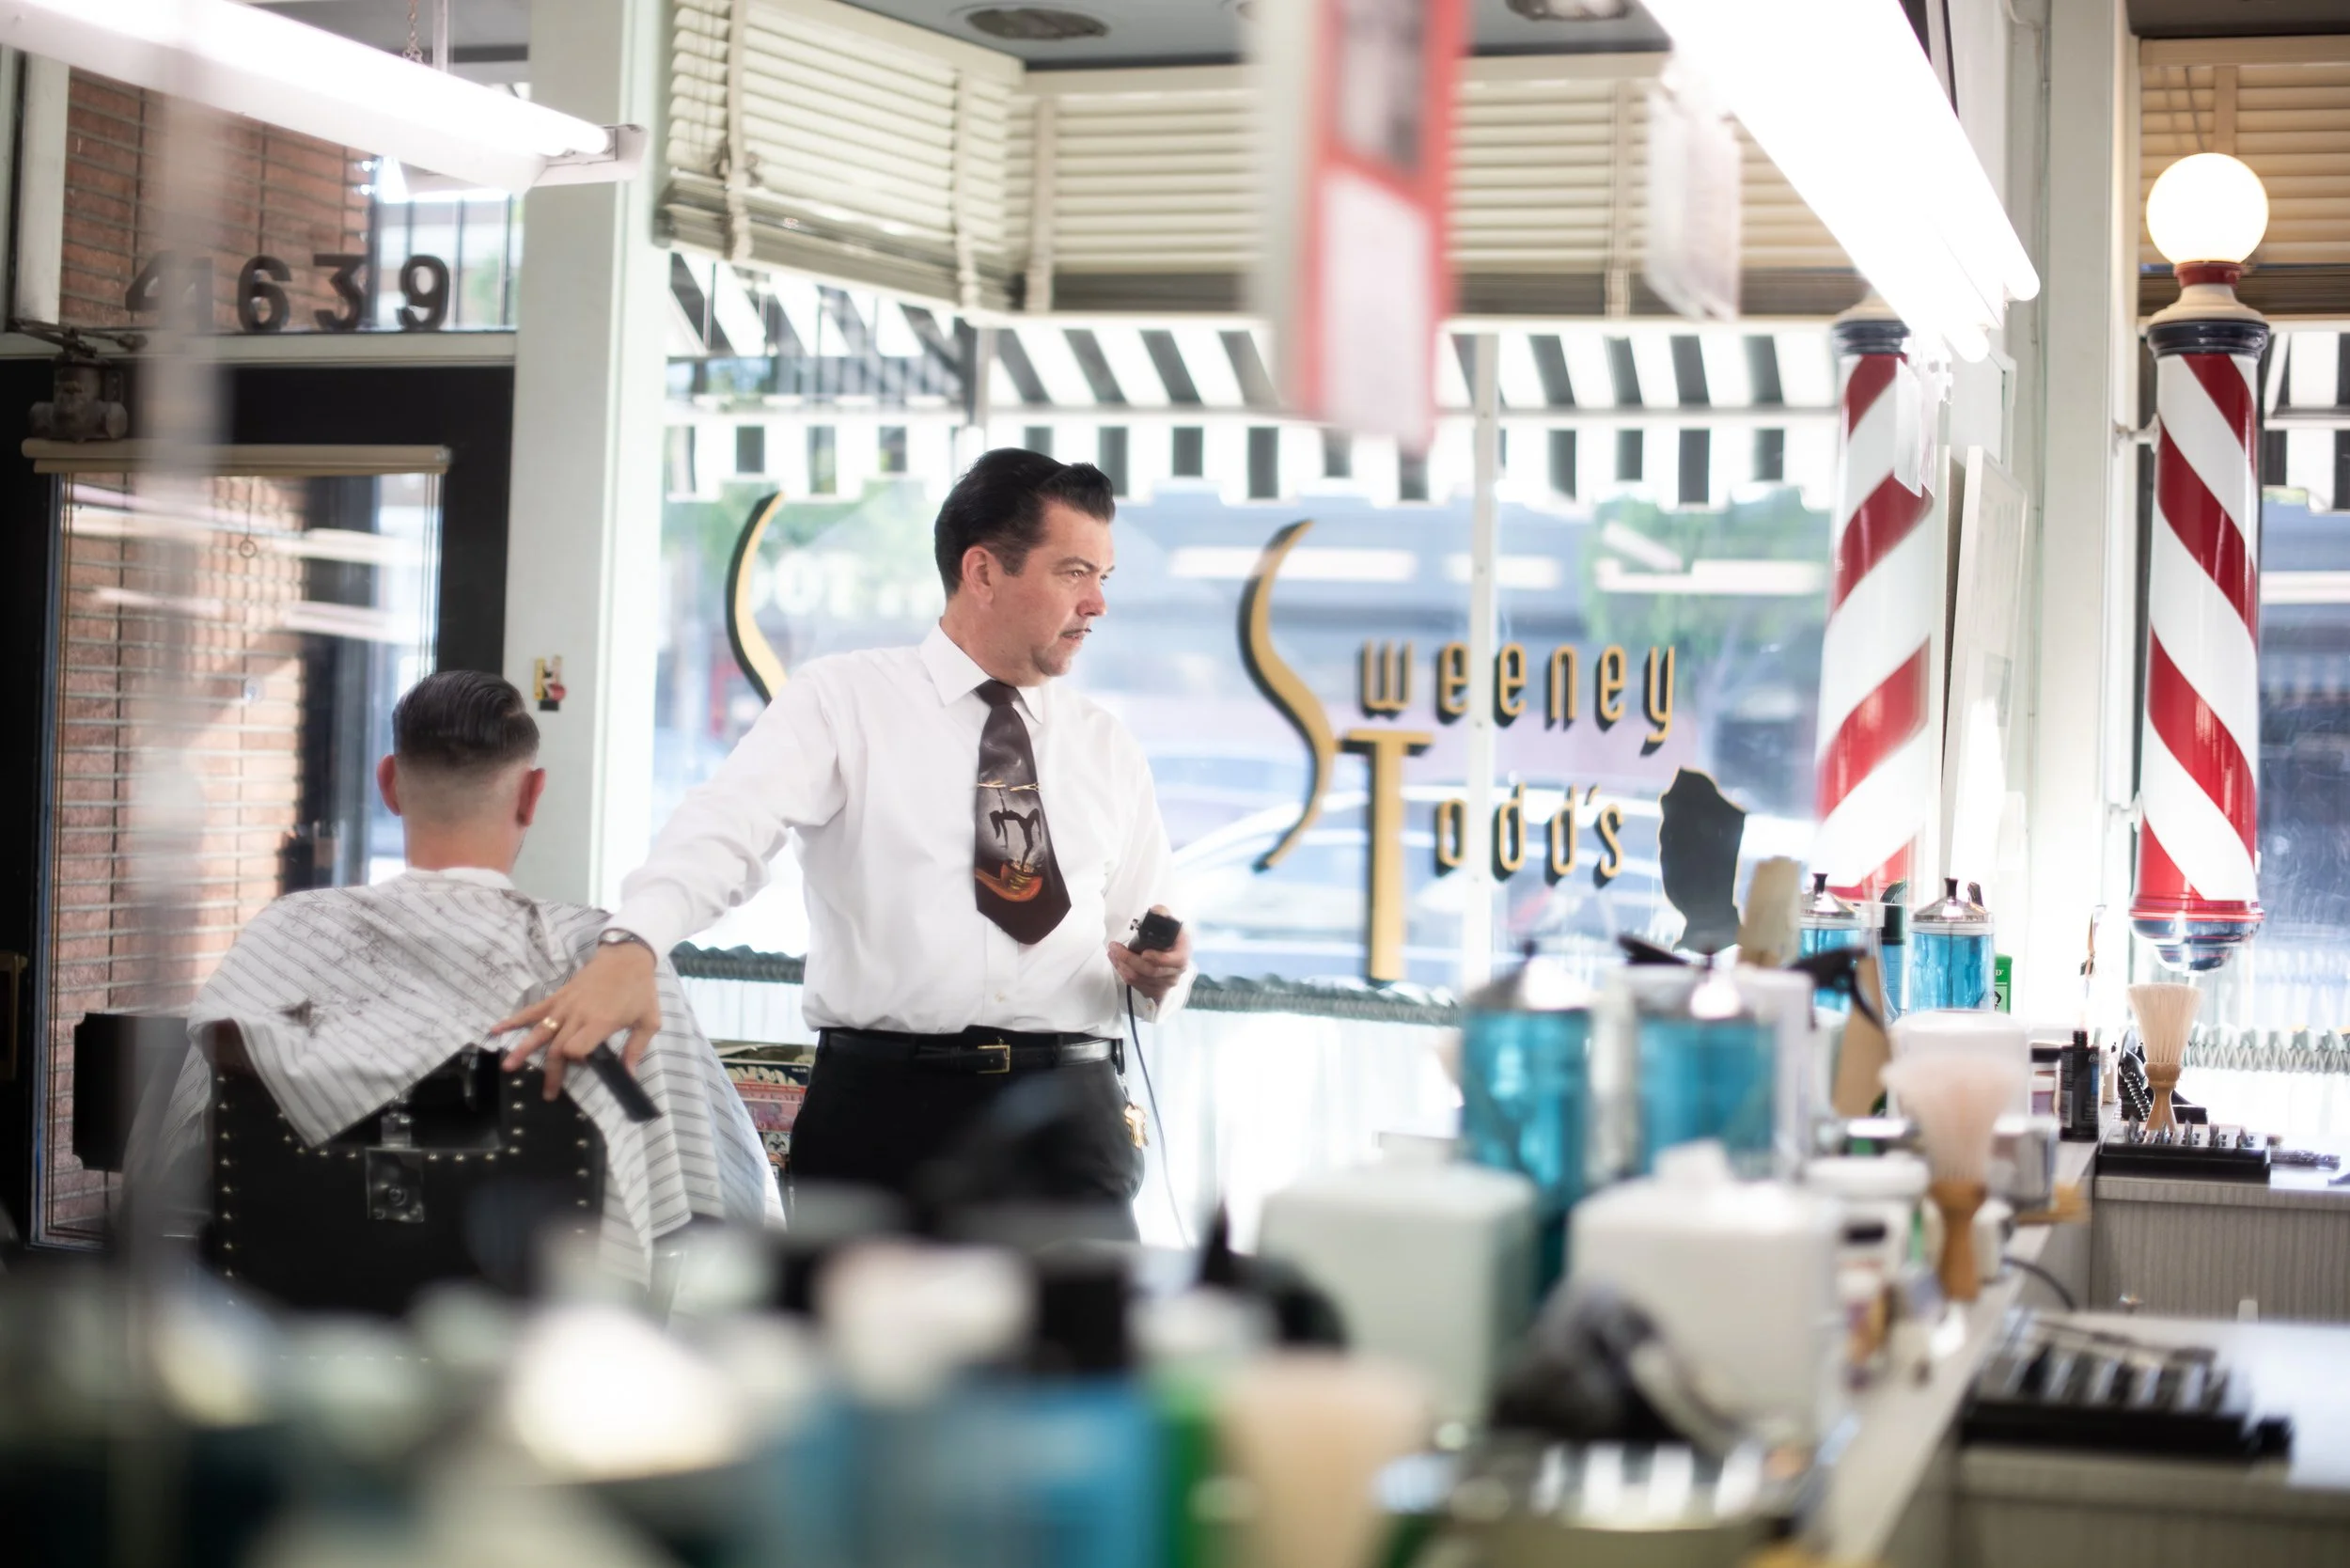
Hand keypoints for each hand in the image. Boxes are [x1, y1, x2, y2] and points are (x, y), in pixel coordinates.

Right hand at [492, 941, 661, 1098]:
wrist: (627, 956)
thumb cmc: (640, 990)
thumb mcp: (649, 1020)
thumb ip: (637, 1048)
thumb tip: (630, 1075)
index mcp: (600, 1022)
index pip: (576, 1048)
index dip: (576, 1060)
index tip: (584, 1064)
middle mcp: (578, 1015)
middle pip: (557, 1048)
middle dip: (551, 1072)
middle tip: (548, 1094)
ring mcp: (565, 1006)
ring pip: (540, 1032)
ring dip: (523, 1050)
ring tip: (509, 1067)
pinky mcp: (558, 997)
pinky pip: (533, 1010)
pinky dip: (514, 1020)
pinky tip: (497, 1029)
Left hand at [1106, 905, 1189, 1003]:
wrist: (1174, 953)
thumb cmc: (1170, 937)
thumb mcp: (1170, 922)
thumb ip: (1163, 914)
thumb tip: (1157, 911)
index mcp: (1182, 954)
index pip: (1174, 961)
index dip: (1159, 959)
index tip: (1144, 953)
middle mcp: (1176, 972)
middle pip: (1150, 971)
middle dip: (1128, 959)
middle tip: (1114, 947)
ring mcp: (1166, 984)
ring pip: (1140, 979)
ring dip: (1122, 966)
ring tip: (1112, 953)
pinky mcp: (1155, 991)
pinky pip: (1136, 985)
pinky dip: (1123, 973)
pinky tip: (1117, 963)